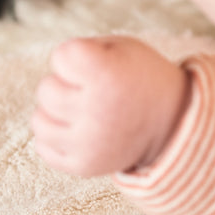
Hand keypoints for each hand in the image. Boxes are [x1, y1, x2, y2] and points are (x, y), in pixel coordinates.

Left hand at [32, 37, 190, 176]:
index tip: (97, 64)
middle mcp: (96, 110)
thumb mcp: (123, 49)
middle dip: (64, 85)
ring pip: (39, 121)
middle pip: (46, 90)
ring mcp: (89, 142)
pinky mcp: (84, 165)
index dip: (75, 56)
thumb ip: (82, 51)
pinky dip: (57, 138)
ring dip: (56, 113)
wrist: (175, 123)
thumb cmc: (141, 79)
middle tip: (91, 90)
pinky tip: (79, 131)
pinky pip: (43, 148)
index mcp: (107, 75)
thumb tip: (47, 80)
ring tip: (82, 111)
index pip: (61, 56)